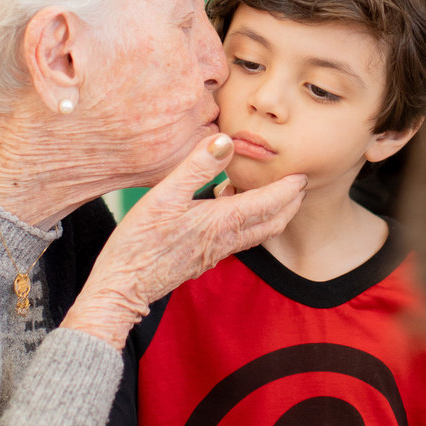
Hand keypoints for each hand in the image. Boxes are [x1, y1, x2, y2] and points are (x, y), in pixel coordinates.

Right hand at [61, 134, 305, 347]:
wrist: (123, 286)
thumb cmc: (140, 242)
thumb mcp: (165, 195)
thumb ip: (197, 166)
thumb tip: (225, 139)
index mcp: (222, 221)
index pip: (269, 203)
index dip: (288, 188)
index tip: (302, 173)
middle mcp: (226, 239)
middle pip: (272, 222)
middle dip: (290, 203)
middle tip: (298, 183)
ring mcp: (215, 251)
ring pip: (257, 232)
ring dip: (272, 213)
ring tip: (273, 192)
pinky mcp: (203, 258)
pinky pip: (238, 237)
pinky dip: (248, 220)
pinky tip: (229, 206)